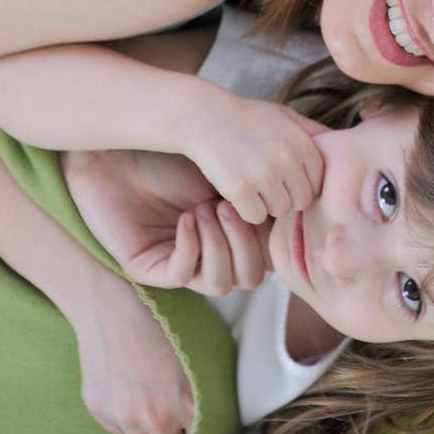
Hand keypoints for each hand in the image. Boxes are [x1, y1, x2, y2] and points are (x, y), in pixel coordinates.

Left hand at [63, 150, 271, 295]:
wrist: (117, 150)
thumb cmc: (170, 150)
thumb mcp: (228, 164)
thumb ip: (268, 175)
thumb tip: (316, 175)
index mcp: (234, 231)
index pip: (271, 255)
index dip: (274, 235)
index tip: (266, 201)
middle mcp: (211, 252)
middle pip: (252, 276)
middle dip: (246, 243)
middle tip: (228, 206)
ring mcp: (183, 263)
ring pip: (222, 283)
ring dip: (219, 246)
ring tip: (204, 209)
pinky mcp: (151, 270)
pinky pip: (183, 276)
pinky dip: (191, 248)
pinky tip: (186, 219)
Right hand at [69, 275, 193, 433]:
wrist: (111, 301)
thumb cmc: (161, 318)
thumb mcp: (199, 352)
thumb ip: (208, 391)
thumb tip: (218, 418)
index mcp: (184, 404)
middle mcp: (152, 418)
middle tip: (178, 422)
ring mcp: (122, 416)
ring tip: (151, 404)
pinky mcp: (98, 409)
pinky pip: (118, 430)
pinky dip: (125, 419)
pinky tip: (128, 389)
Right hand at [182, 93, 331, 224]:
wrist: (204, 116)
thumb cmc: (248, 118)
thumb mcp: (286, 116)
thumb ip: (315, 134)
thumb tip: (345, 150)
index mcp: (303, 142)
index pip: (319, 183)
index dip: (302, 182)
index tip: (285, 174)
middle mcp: (287, 158)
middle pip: (302, 200)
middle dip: (287, 195)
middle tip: (266, 181)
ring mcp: (263, 174)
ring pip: (280, 210)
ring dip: (266, 203)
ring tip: (252, 182)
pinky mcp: (239, 188)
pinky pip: (255, 216)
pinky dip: (246, 209)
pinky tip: (237, 190)